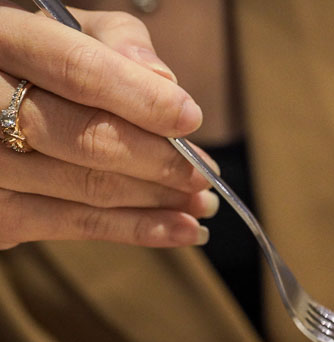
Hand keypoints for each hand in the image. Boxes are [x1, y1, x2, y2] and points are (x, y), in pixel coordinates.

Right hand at [0, 3, 216, 249]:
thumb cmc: (40, 64)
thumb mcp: (69, 31)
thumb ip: (115, 42)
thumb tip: (164, 80)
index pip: (75, 70)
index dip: (140, 97)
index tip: (191, 118)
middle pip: (83, 137)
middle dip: (158, 160)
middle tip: (204, 174)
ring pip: (86, 186)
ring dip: (158, 200)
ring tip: (202, 203)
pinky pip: (74, 224)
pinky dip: (138, 229)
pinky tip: (181, 230)